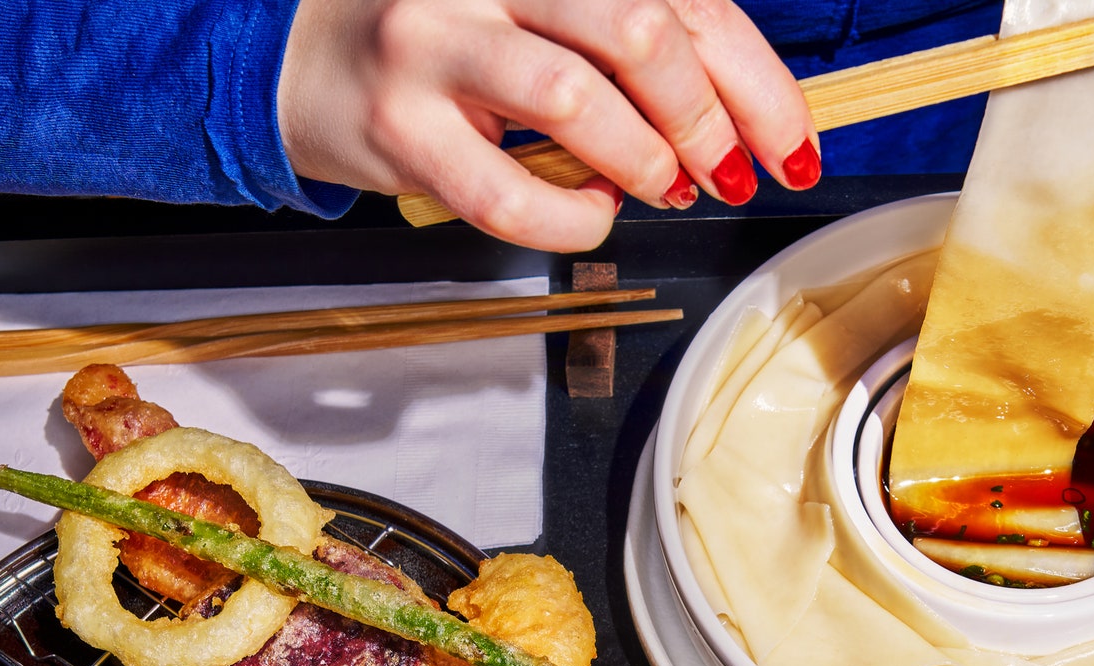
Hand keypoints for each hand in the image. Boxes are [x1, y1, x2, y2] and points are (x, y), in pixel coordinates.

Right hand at [277, 0, 818, 251]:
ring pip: (578, 98)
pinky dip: (572, 217)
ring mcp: (437, 43)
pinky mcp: (399, 126)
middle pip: (641, 30)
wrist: (305, 62)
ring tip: (658, 188)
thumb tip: (740, 117)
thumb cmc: (450, 46)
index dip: (756, 82)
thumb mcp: (547, 18)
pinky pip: (509, 191)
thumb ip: (632, 44)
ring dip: (645, 162)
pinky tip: (590, 215)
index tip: (788, 147)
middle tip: (721, 173)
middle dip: (707, 121)